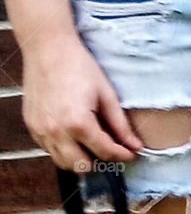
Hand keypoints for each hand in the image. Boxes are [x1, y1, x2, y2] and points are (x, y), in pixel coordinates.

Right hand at [22, 32, 141, 170]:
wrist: (47, 47)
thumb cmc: (78, 66)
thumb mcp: (106, 94)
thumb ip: (120, 125)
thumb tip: (135, 146)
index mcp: (78, 123)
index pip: (105, 152)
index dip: (122, 155)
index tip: (130, 154)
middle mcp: (57, 131)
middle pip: (83, 166)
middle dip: (99, 162)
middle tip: (108, 149)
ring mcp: (41, 130)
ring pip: (63, 163)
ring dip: (79, 159)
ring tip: (90, 144)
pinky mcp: (31, 126)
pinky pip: (49, 150)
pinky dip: (62, 149)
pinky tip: (72, 136)